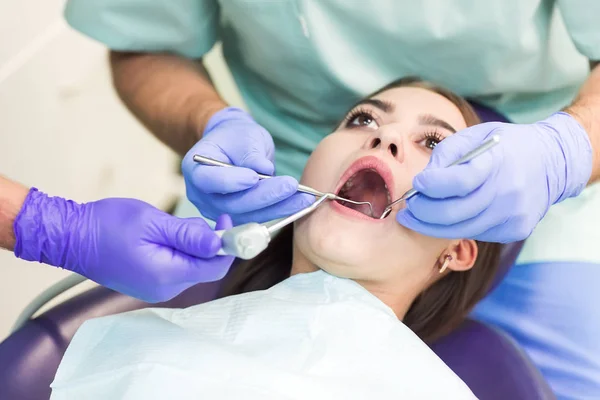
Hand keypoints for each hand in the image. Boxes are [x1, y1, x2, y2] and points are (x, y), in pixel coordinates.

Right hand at [14, 192, 234, 301]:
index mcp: (167, 275)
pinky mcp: (150, 283)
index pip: (215, 267)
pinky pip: (177, 269)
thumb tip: (220, 244)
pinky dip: (181, 251)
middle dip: (209, 243)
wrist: (71, 237)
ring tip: (172, 225)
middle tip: (196, 219)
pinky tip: (166, 235)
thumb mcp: (153, 223)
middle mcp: (165, 289)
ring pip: (192, 267)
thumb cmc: (108, 225)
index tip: (228, 220)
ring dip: (193, 245)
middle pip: (206, 268)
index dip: (228, 245)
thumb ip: (188, 236)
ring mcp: (156, 289)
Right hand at [182, 107, 312, 224]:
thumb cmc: (236, 137)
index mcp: (195, 170)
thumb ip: (250, 153)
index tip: (255, 176)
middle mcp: (202, 196)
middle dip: (264, 196)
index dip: (231, 182)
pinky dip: (281, 211)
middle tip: (290, 186)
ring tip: (304, 198)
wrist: (235, 147)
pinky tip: (301, 204)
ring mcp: (218, 210)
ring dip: (279, 208)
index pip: (209, 180)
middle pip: (232, 203)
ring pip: (249, 215)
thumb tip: (264, 170)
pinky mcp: (237, 218)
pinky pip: (259, 218)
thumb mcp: (243, 135)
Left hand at [396, 112, 591, 242]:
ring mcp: (514, 215)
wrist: (552, 162)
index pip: (458, 181)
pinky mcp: (515, 230)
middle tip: (407, 209)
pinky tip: (448, 218)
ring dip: (431, 225)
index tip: (417, 184)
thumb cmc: (503, 146)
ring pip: (461, 230)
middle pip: (453, 213)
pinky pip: (476, 233)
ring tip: (415, 217)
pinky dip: (456, 227)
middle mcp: (508, 191)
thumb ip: (445, 155)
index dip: (431, 186)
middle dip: (422, 213)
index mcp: (497, 162)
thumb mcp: (474, 136)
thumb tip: (422, 182)